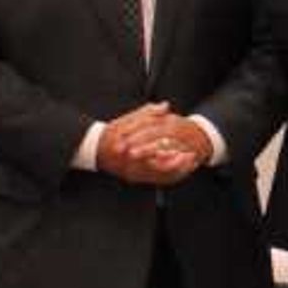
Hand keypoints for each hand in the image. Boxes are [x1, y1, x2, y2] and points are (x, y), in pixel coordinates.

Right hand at [100, 104, 215, 186]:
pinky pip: (156, 180)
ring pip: (161, 178)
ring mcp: (134, 174)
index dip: (175, 155)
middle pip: (162, 172)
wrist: (95, 149)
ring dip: (177, 172)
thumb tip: (165, 106)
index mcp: (132, 152)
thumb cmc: (111, 133)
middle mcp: (133, 167)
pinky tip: (178, 168)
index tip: (188, 150)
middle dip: (180, 167)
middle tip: (192, 158)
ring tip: (189, 163)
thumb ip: (147, 113)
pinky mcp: (135, 178)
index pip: (158, 157)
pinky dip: (169, 176)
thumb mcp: (127, 120)